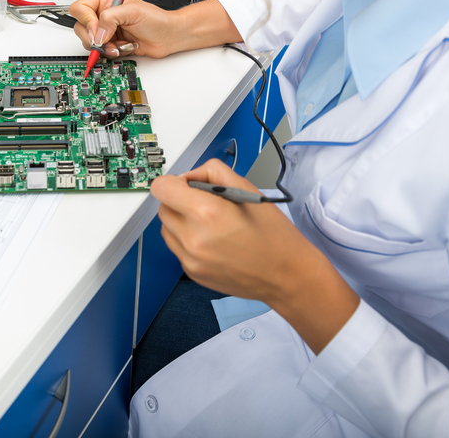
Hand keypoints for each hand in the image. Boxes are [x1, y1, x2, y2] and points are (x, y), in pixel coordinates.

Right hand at [69, 0, 242, 58]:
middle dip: (94, 38)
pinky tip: (125, 48)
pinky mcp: (112, 45)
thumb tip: (97, 33)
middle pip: (81, 28)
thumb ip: (110, 18)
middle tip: (106, 42)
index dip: (86, 21)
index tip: (97, 30)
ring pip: (90, 43)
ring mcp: (107, 31)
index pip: (80, 8)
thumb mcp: (132, 12)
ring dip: (105, 48)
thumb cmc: (157, 20)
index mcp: (106, 1)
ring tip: (120, 46)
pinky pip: (102, 53)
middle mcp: (104, 16)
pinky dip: (113, 53)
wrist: (169, 37)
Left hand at [152, 160, 307, 301]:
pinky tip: (213, 241)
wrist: (286, 274)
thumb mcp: (246, 188)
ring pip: (167, 229)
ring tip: (211, 224)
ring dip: (181, 221)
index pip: (161, 188)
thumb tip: (189, 176)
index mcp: (206, 212)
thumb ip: (212, 173)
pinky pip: (177, 248)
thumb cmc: (273, 234)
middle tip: (205, 204)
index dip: (173, 182)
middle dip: (179, 201)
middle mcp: (193, 238)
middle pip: (163, 208)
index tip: (186, 185)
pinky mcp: (192, 273)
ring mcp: (191, 259)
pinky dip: (188, 241)